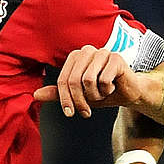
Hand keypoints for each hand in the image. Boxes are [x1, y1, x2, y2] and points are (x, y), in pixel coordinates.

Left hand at [33, 45, 147, 118]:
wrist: (128, 93)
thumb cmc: (103, 92)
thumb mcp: (78, 96)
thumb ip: (58, 94)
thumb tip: (35, 95)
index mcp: (75, 56)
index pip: (63, 79)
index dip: (65, 99)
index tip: (70, 113)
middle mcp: (87, 51)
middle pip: (73, 80)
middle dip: (80, 101)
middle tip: (87, 112)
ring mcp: (102, 52)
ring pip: (88, 80)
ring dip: (96, 95)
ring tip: (102, 93)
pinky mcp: (116, 58)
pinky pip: (104, 79)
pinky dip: (107, 90)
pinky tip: (113, 87)